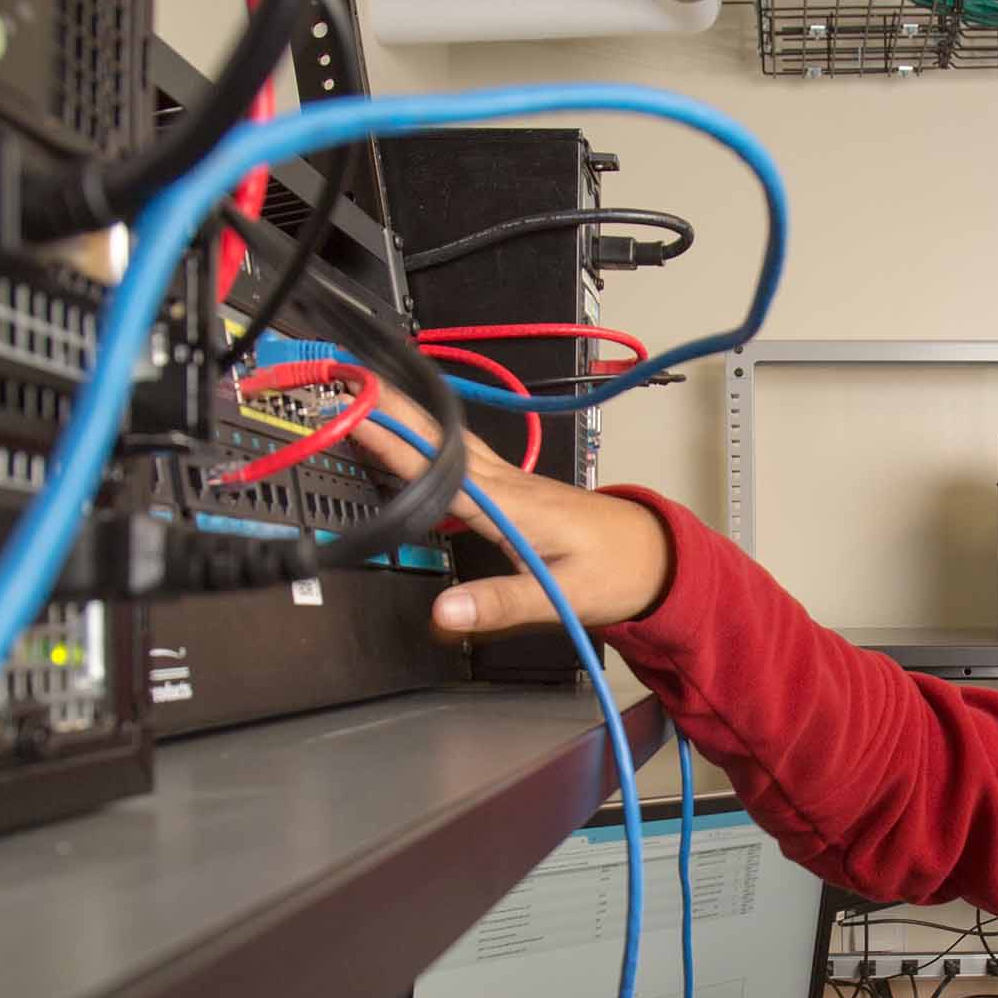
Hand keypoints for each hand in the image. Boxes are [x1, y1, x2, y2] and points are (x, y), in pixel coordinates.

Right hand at [343, 383, 674, 639]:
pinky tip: (410, 438)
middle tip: (342, 384)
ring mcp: (508, 483)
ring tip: (362, 396)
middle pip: (438, 439)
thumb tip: (443, 613)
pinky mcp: (510, 491)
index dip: (393, 442)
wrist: (655, 555)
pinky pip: (458, 457)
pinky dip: (426, 441)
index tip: (353, 417)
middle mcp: (506, 484)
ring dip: (406, 417)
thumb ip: (501, 605)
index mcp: (511, 505)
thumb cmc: (617, 573)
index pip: (439, 467)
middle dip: (390, 410)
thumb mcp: (564, 598)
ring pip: (447, 441)